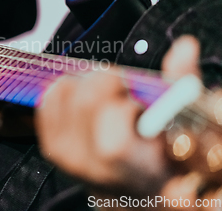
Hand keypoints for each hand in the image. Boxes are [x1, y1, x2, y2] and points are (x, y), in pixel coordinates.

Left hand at [35, 36, 201, 196]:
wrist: (129, 185)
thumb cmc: (158, 153)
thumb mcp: (180, 124)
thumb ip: (180, 84)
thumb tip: (183, 47)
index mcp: (131, 163)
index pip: (114, 120)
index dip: (124, 98)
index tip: (134, 97)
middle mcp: (91, 163)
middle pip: (86, 98)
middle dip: (107, 82)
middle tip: (120, 91)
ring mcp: (65, 156)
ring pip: (66, 90)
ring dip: (86, 83)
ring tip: (105, 99)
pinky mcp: (50, 146)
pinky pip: (48, 98)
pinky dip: (66, 89)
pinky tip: (83, 100)